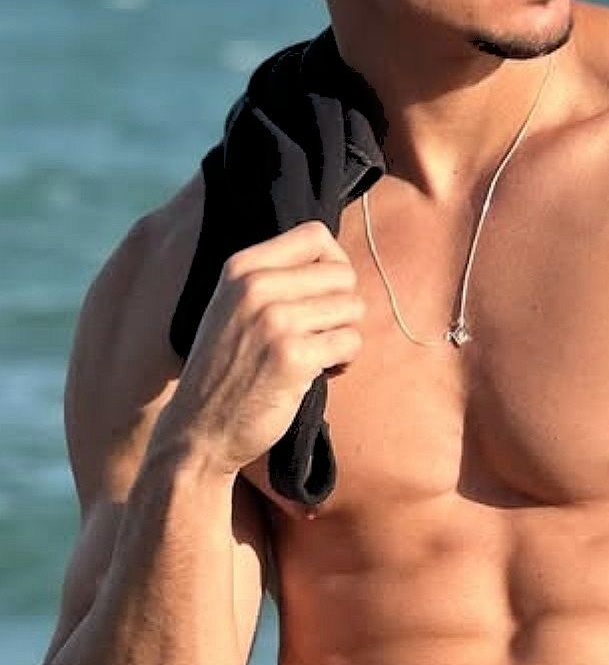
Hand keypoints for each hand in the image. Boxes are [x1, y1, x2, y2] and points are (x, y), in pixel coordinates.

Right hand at [161, 219, 365, 479]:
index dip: (335, 263)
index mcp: (241, 267)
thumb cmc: (227, 369)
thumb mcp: (235, 307)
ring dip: (344, 335)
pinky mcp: (293, 356)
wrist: (200, 430)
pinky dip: (344, 361)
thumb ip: (274, 279)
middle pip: (342, 274)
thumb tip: (339, 262)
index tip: (325, 294)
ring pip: (352, 308)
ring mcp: (274, 321)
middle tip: (319, 334)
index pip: (316, 235)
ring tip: (316, 355)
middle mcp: (256, 287)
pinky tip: (318, 373)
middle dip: (343, 306)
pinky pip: (350, 342)